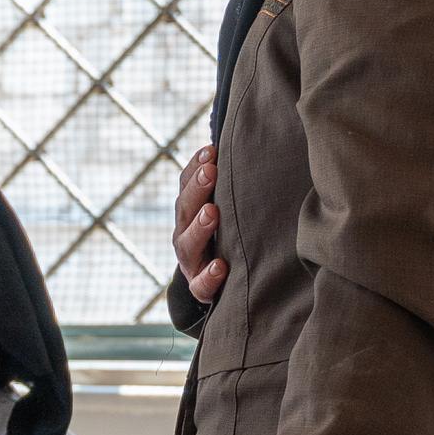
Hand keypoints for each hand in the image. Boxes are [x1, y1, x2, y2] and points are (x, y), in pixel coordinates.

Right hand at [172, 143, 227, 309]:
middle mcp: (185, 236)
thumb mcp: (228, 210)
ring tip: (212, 212)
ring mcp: (191, 263)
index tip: (210, 150)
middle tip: (210, 172)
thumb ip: (233, 185)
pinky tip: (221, 266)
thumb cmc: (230, 237)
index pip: (186, 187)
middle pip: (184, 211)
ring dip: (199, 228)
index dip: (194, 168)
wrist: (220, 285)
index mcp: (190, 214)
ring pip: (187, 245)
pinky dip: (209, 276)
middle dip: (196, 189)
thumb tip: (249, 146)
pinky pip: (201, 285)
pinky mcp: (201, 288)